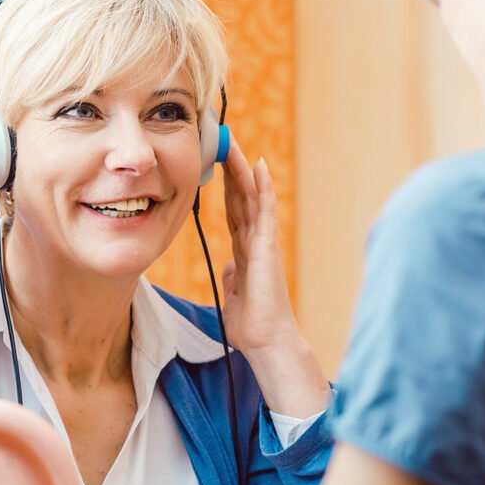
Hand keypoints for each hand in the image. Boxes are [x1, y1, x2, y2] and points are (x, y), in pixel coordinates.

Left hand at [221, 143, 328, 415]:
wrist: (264, 341)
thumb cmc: (251, 324)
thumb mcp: (233, 295)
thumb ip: (232, 276)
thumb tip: (229, 265)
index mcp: (244, 252)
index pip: (234, 212)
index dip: (226, 189)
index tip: (216, 166)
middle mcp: (255, 242)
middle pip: (242, 198)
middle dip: (232, 171)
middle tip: (222, 143)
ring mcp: (263, 242)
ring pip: (253, 198)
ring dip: (243, 171)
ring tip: (234, 145)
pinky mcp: (268, 247)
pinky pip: (266, 211)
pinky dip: (263, 188)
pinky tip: (259, 166)